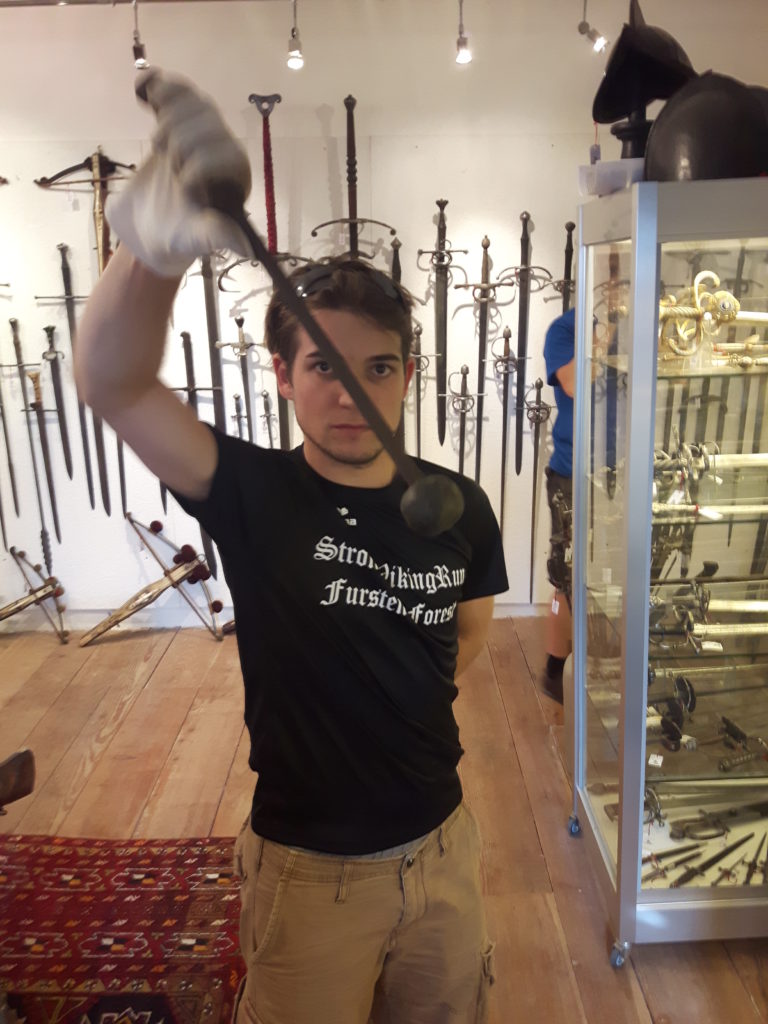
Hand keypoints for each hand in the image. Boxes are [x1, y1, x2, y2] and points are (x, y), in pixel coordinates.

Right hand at [107, 69, 252, 277]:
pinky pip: (175, 92)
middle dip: (181, 141)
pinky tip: (142, 87)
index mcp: (234, 177)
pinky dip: (159, 85)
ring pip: (192, 103)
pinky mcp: (176, 122)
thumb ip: (219, 235)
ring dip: (169, 115)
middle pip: (207, 122)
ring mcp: (199, 133)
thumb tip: (248, 247)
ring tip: (157, 145)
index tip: (183, 188)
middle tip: (169, 171)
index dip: (199, 164)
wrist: (147, 230)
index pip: (224, 152)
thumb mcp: (196, 240)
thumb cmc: (177, 239)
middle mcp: (223, 151)